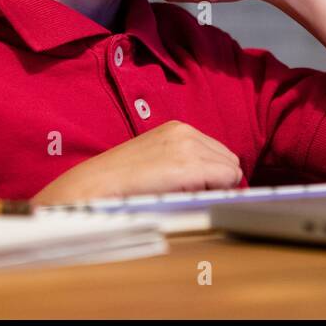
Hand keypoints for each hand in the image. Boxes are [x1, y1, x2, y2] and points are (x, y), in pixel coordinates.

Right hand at [30, 121, 242, 205]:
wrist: (95, 185)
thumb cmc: (122, 182)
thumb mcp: (156, 160)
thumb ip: (184, 163)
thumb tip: (217, 181)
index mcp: (178, 128)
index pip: (219, 153)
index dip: (213, 175)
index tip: (196, 188)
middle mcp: (187, 132)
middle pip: (229, 161)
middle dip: (218, 181)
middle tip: (189, 195)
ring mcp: (189, 146)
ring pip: (231, 171)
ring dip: (215, 188)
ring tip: (183, 195)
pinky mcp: (189, 164)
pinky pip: (226, 180)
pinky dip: (215, 192)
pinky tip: (188, 197)